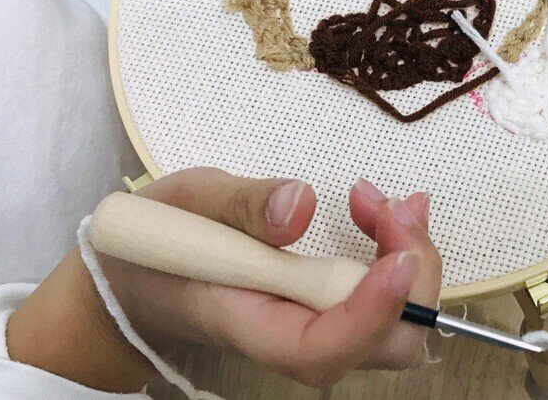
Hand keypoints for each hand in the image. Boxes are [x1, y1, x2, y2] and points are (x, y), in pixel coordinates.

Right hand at [7, 168, 439, 390]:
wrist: (136, 279)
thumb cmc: (155, 246)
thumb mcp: (184, 204)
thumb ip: (239, 205)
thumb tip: (302, 204)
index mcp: (246, 324)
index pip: (322, 348)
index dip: (370, 312)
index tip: (395, 257)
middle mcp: (292, 337)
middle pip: (383, 346)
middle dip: (411, 279)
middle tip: (394, 206)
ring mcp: (316, 326)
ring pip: (395, 325)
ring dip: (409, 260)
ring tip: (386, 200)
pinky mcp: (328, 307)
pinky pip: (384, 299)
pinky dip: (400, 254)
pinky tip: (385, 212)